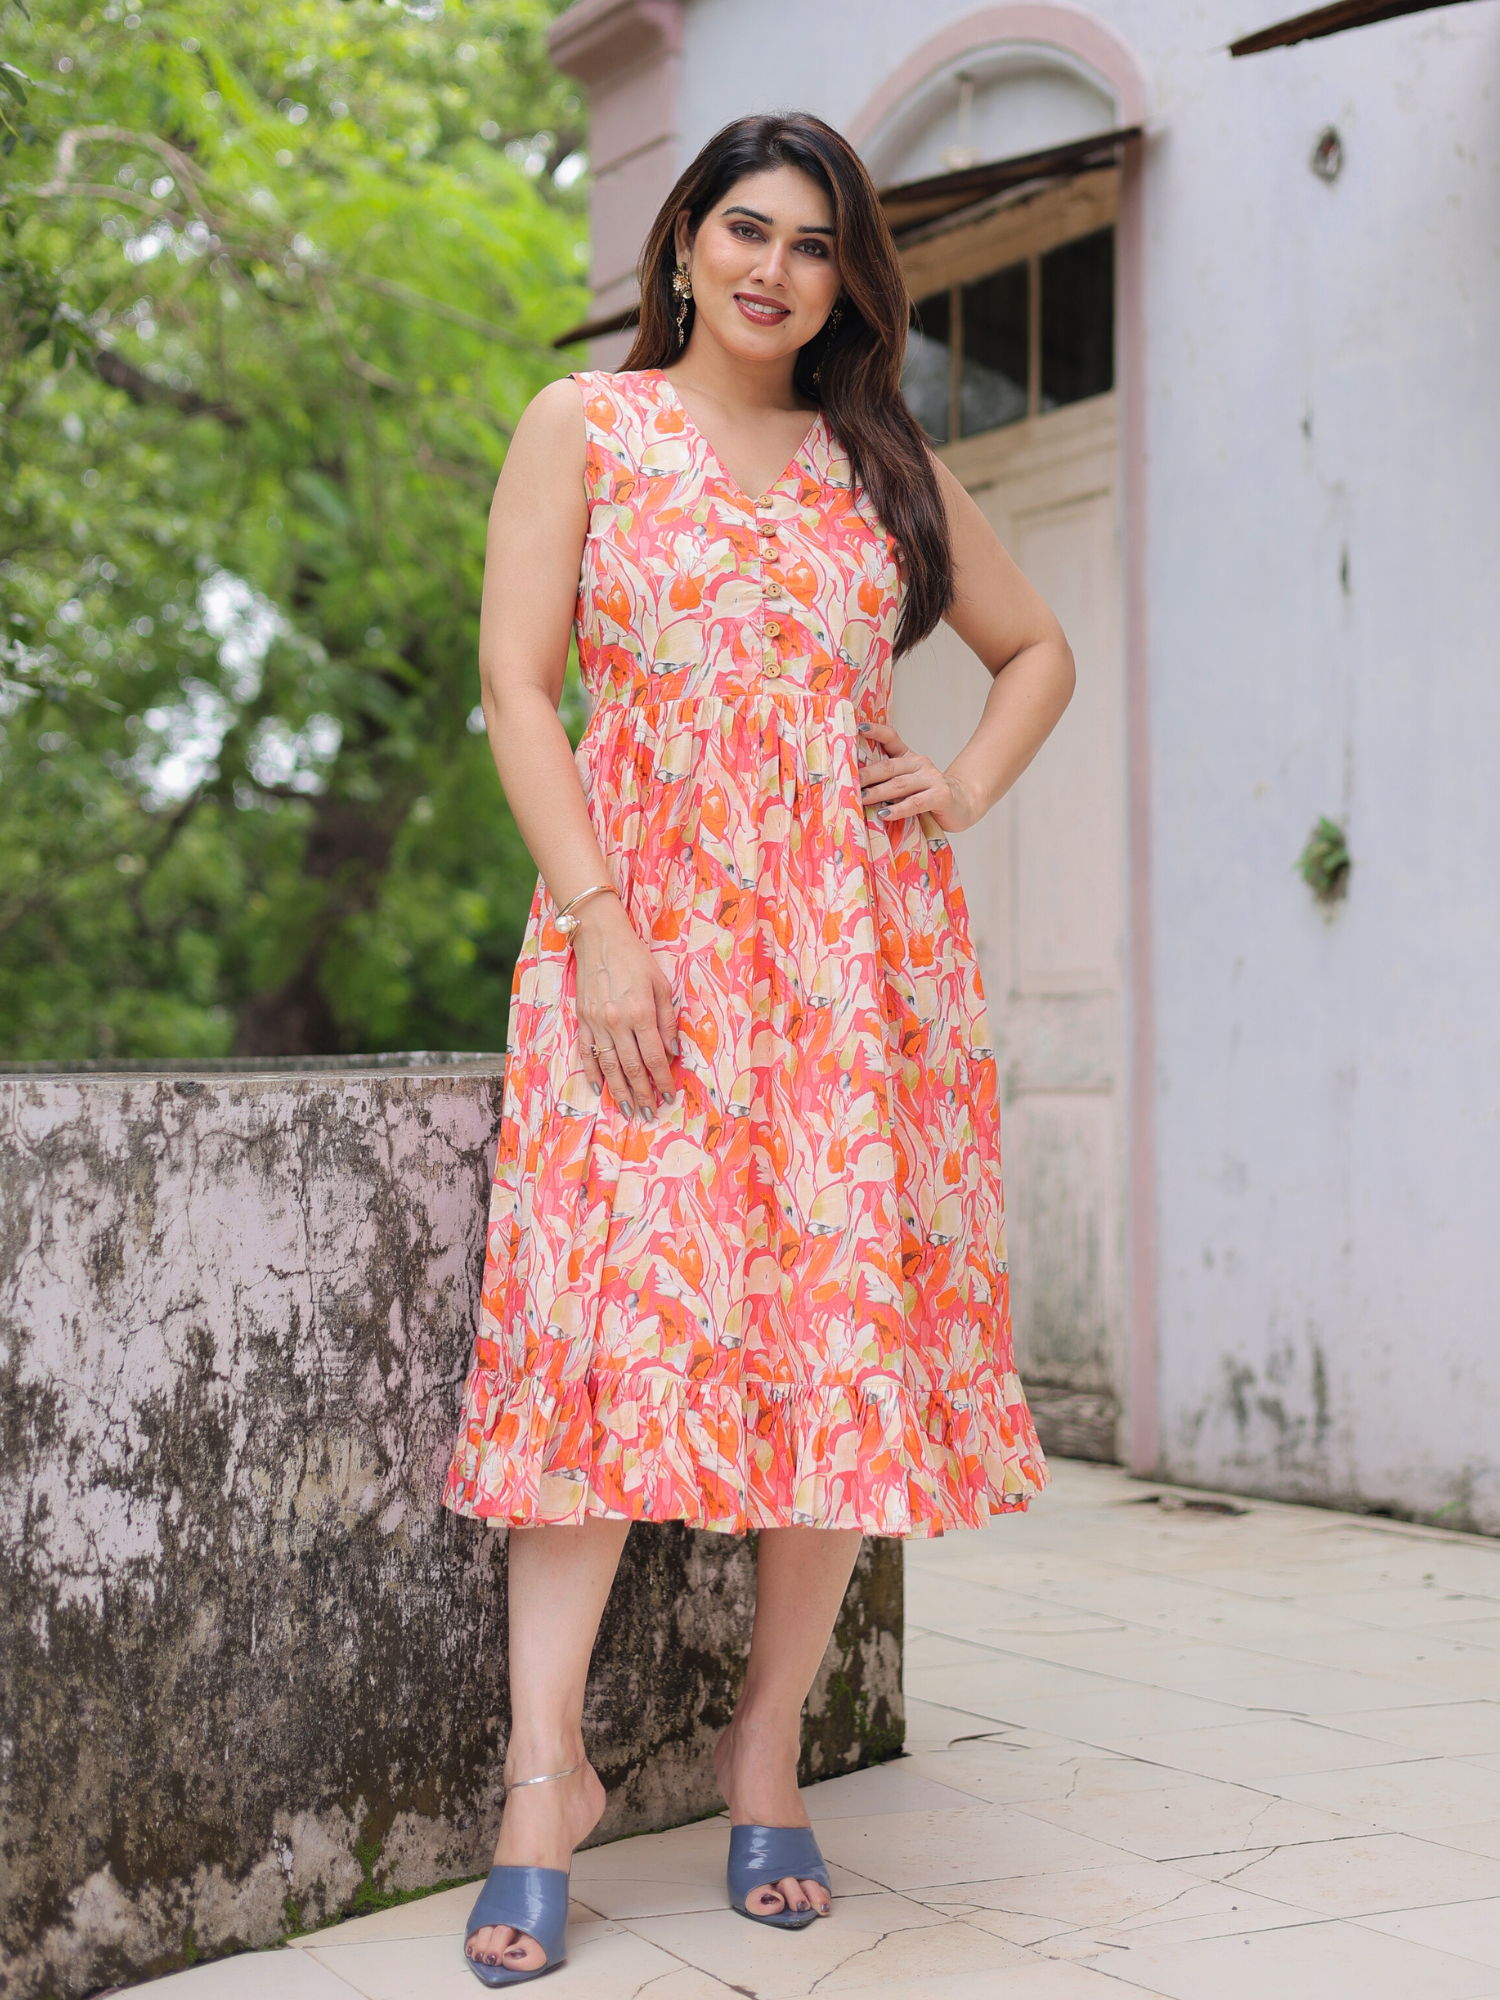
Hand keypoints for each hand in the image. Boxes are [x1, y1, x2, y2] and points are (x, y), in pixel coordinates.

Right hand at [571, 894, 677, 1116]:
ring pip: (608, 1065)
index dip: (662, 1079)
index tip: (668, 1095)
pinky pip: (587, 1052)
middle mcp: (618, 1021)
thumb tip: (673, 1051)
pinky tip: (599, 1088)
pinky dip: (592, 1072)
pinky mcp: (582, 1019)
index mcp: (641, 1013)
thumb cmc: (635, 957)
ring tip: (626, 1109)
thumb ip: (667, 1019)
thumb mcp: (661, 984)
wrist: (599, 936)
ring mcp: (597, 1022)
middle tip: (649, 1113)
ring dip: (618, 1091)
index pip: (654, 1057)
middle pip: (631, 1067)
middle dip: (642, 1093)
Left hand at [858, 720, 978, 832]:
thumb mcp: (908, 783)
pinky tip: (884, 814)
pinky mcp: (940, 796)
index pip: (891, 738)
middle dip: (866, 774)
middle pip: (889, 766)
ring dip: (878, 792)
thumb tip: (855, 785)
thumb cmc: (929, 795)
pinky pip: (916, 802)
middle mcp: (919, 763)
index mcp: (909, 757)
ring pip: (899, 784)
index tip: (859, 727)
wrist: (964, 803)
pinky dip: (899, 809)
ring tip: (861, 798)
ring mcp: (931, 779)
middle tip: (847, 780)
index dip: (876, 731)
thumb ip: (888, 781)